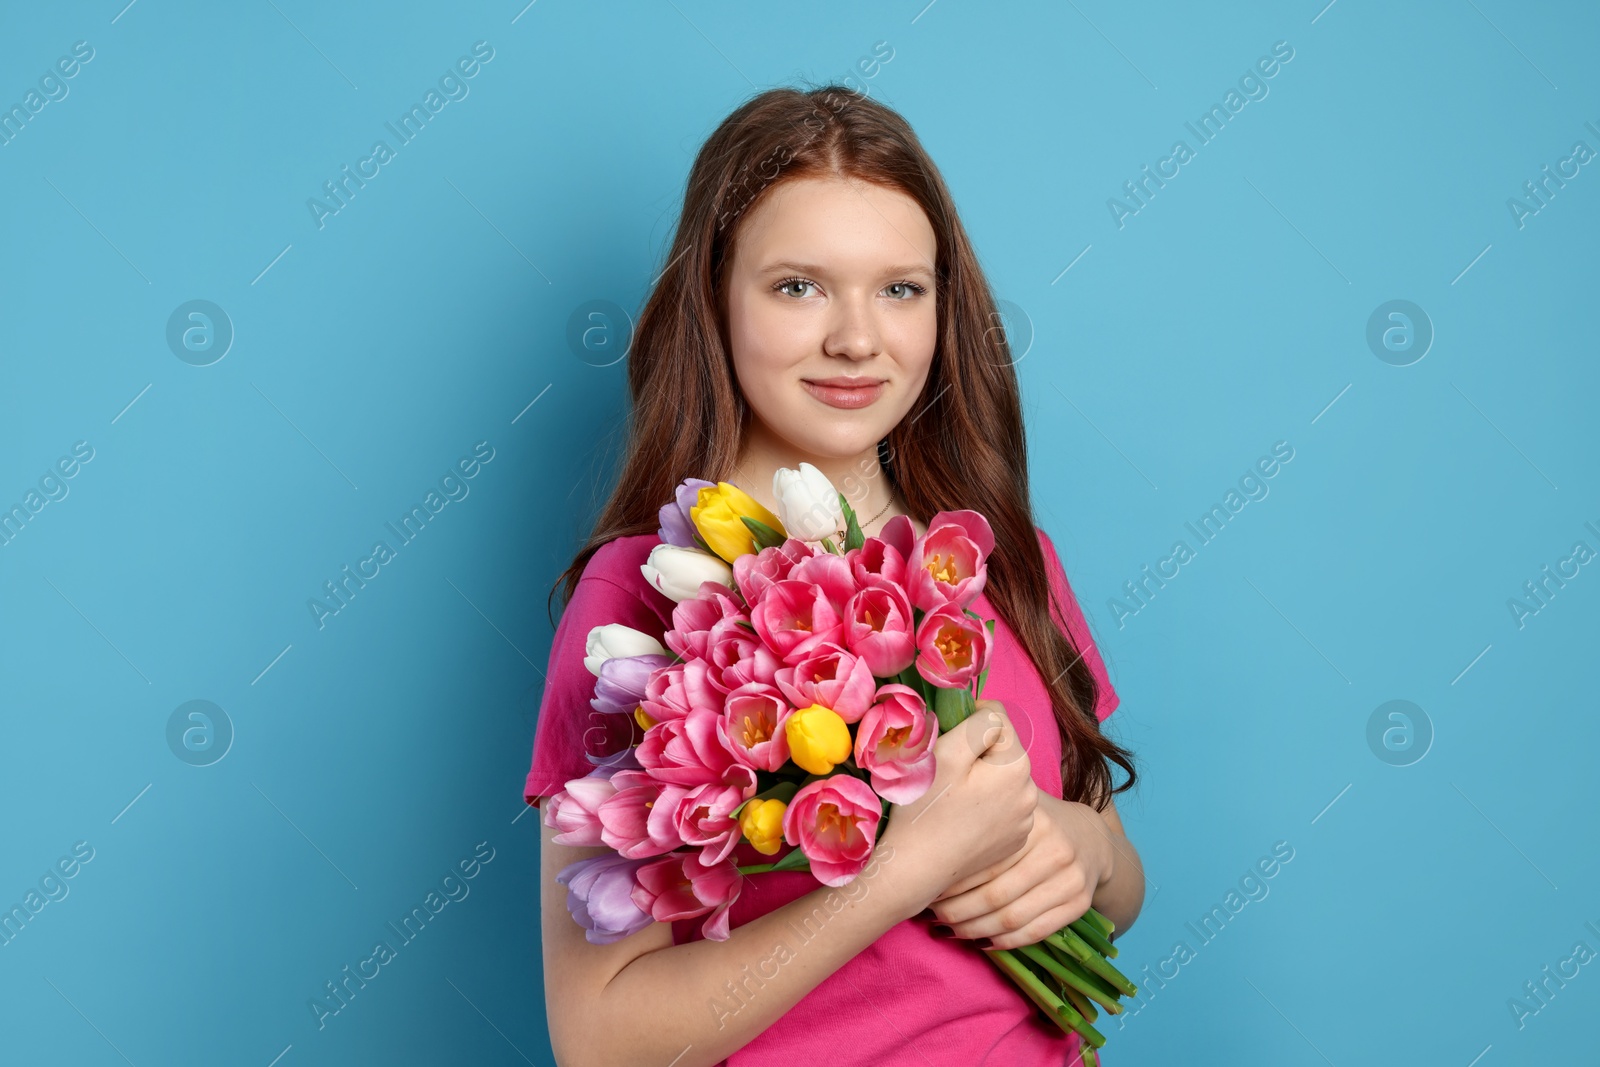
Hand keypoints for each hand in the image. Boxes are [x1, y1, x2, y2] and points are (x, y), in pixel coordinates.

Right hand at [879, 700, 1036, 912]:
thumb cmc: (923, 809)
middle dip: (975, 753)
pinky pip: (1000, 806)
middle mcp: (1030, 793)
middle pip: (1000, 749)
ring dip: (979, 779)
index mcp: (1016, 765)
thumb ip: (976, 721)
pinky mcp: (1012, 840)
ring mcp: (1024, 820)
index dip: (965, 721)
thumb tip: (989, 712)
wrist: (916, 870)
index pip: (996, 718)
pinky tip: (959, 820)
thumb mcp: (945, 751)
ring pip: (999, 777)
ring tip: (950, 799)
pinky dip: (982, 806)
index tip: (942, 743)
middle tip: (943, 775)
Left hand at [921, 791, 1114, 950]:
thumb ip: (982, 805)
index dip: (950, 880)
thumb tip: (925, 812)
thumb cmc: (1036, 819)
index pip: (983, 861)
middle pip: (995, 894)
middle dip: (956, 910)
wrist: (1090, 837)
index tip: (926, 888)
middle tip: (930, 914)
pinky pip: (1034, 932)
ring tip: (947, 930)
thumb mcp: (1015, 802)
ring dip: (974, 930)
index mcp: (1034, 822)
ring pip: (1012, 918)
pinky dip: (1003, 942)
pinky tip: (980, 940)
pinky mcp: (1079, 904)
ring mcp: (1071, 880)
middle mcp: (1056, 851)